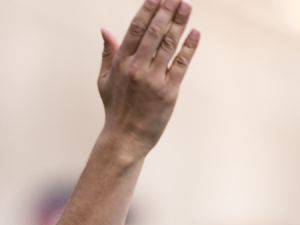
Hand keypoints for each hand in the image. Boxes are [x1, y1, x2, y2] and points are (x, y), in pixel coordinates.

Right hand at [97, 0, 199, 159]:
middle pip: (154, 32)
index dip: (147, 10)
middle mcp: (136, 68)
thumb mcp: (104, 80)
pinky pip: (181, 64)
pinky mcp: (168, 91)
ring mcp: (153, 79)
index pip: (135, 29)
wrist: (125, 138)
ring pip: (168, 44)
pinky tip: (195, 33)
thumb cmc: (116, 109)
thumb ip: (108, 53)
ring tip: (187, 6)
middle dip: (166, 10)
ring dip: (179, 23)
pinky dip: (189, 47)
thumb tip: (105, 30)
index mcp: (121, 62)